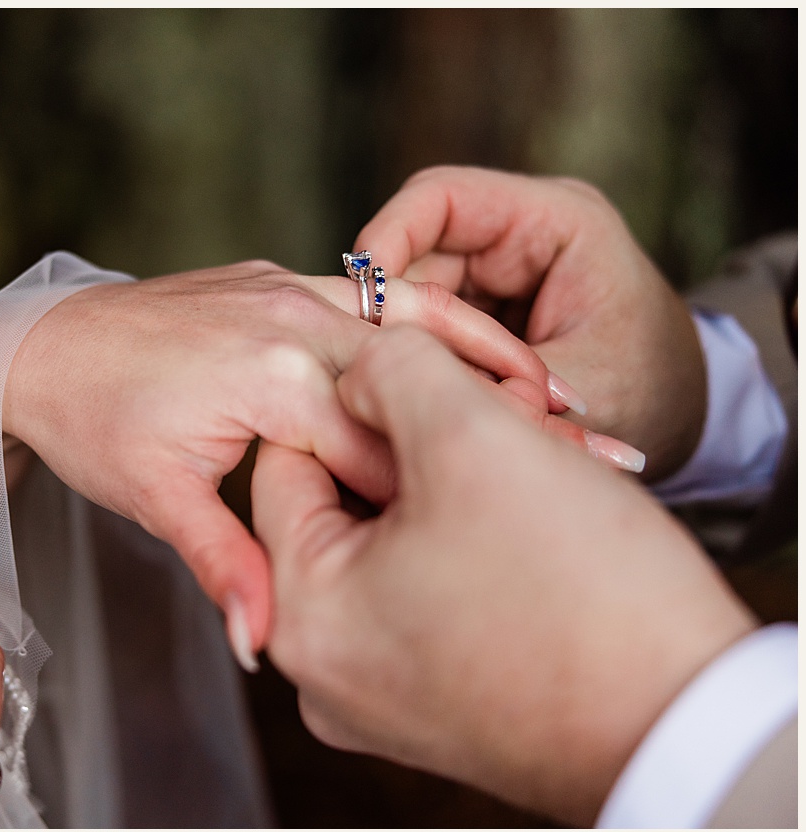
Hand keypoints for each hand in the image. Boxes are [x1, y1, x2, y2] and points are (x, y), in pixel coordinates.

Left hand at [6, 259, 578, 666]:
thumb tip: (260, 640)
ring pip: (415, 316)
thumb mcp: (156, 500)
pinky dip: (439, 321)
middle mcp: (292, 320)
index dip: (461, 491)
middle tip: (598, 454)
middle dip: (510, 413)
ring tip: (565, 400)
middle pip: (424, 375)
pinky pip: (378, 294)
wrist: (37, 345)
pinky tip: (487, 357)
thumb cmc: (92, 423)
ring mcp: (289, 289)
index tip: (538, 524)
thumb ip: (223, 562)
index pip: (389, 446)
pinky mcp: (283, 280)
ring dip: (491, 353)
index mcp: (272, 380)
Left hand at [250, 326, 754, 823]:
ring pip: (395, 548)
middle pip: (341, 510)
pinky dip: (477, 544)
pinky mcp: (438, 705)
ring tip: (535, 448)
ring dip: (457, 488)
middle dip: (417, 448)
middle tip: (508, 410)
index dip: (364, 401)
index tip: (446, 380)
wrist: (683, 729)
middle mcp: (320, 666)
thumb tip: (359, 360)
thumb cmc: (577, 586)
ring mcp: (378, 694)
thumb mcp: (472, 442)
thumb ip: (393, 372)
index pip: (288, 462)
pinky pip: (432, 598)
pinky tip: (542, 507)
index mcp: (299, 609)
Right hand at [356, 165, 705, 476]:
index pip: (440, 197)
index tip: (361, 301)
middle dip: (393, 309)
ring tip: (400, 392)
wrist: (684, 419)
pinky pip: (423, 320)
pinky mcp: (478, 304)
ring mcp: (496, 267)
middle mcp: (520, 231)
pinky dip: (415, 356)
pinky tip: (416, 393)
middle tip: (371, 369)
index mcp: (558, 220)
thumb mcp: (580, 392)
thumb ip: (490, 379)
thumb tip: (394, 376)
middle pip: (415, 248)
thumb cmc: (652, 395)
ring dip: (403, 340)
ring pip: (410, 289)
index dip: (387, 238)